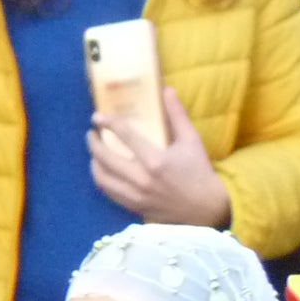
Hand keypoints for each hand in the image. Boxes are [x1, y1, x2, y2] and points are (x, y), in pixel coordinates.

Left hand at [89, 88, 230, 226]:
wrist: (207, 210)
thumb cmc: (200, 173)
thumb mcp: (192, 142)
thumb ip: (177, 115)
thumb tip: (167, 90)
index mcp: (156, 160)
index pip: (124, 135)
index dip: (108, 122)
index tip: (98, 117)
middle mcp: (141, 178)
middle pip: (104, 156)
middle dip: (93, 142)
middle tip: (92, 133)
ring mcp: (135, 195)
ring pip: (101, 176)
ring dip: (93, 161)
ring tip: (95, 153)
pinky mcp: (134, 206)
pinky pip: (108, 192)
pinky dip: (101, 179)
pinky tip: (103, 171)